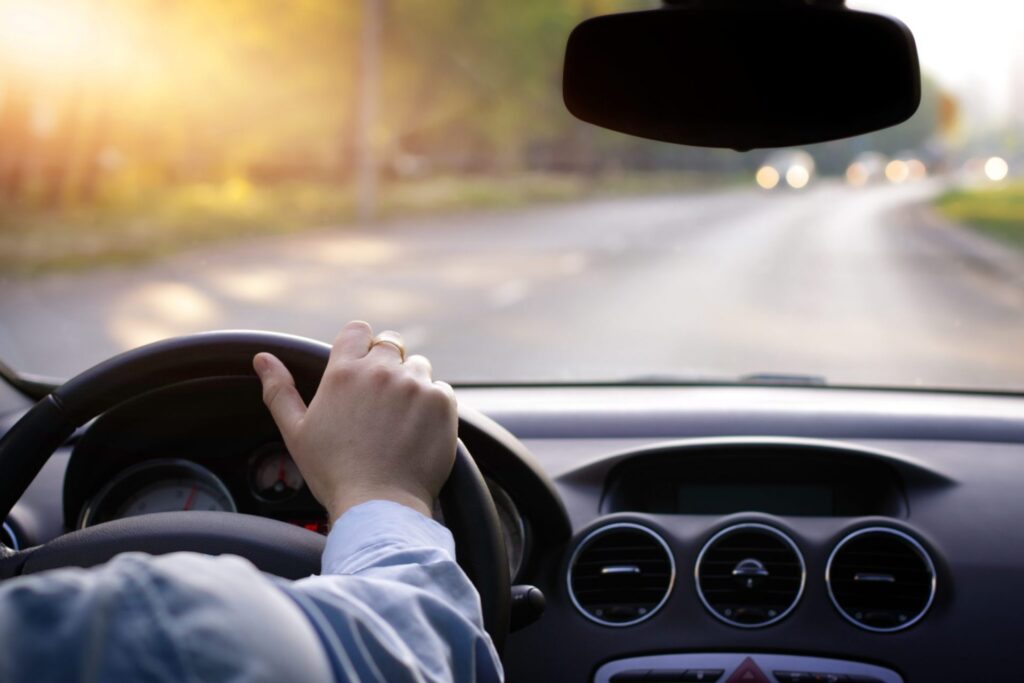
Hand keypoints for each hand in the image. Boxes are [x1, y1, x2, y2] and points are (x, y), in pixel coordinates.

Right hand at [252, 321, 457, 522]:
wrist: (379, 505)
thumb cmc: (333, 473)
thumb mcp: (296, 432)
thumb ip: (279, 390)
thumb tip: (262, 358)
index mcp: (343, 373)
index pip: (357, 331)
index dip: (360, 346)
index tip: (362, 367)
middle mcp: (380, 371)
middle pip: (391, 345)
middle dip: (388, 365)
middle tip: (382, 402)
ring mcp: (414, 385)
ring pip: (419, 367)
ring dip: (412, 385)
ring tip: (400, 422)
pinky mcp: (441, 402)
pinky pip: (441, 390)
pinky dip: (433, 406)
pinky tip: (419, 432)